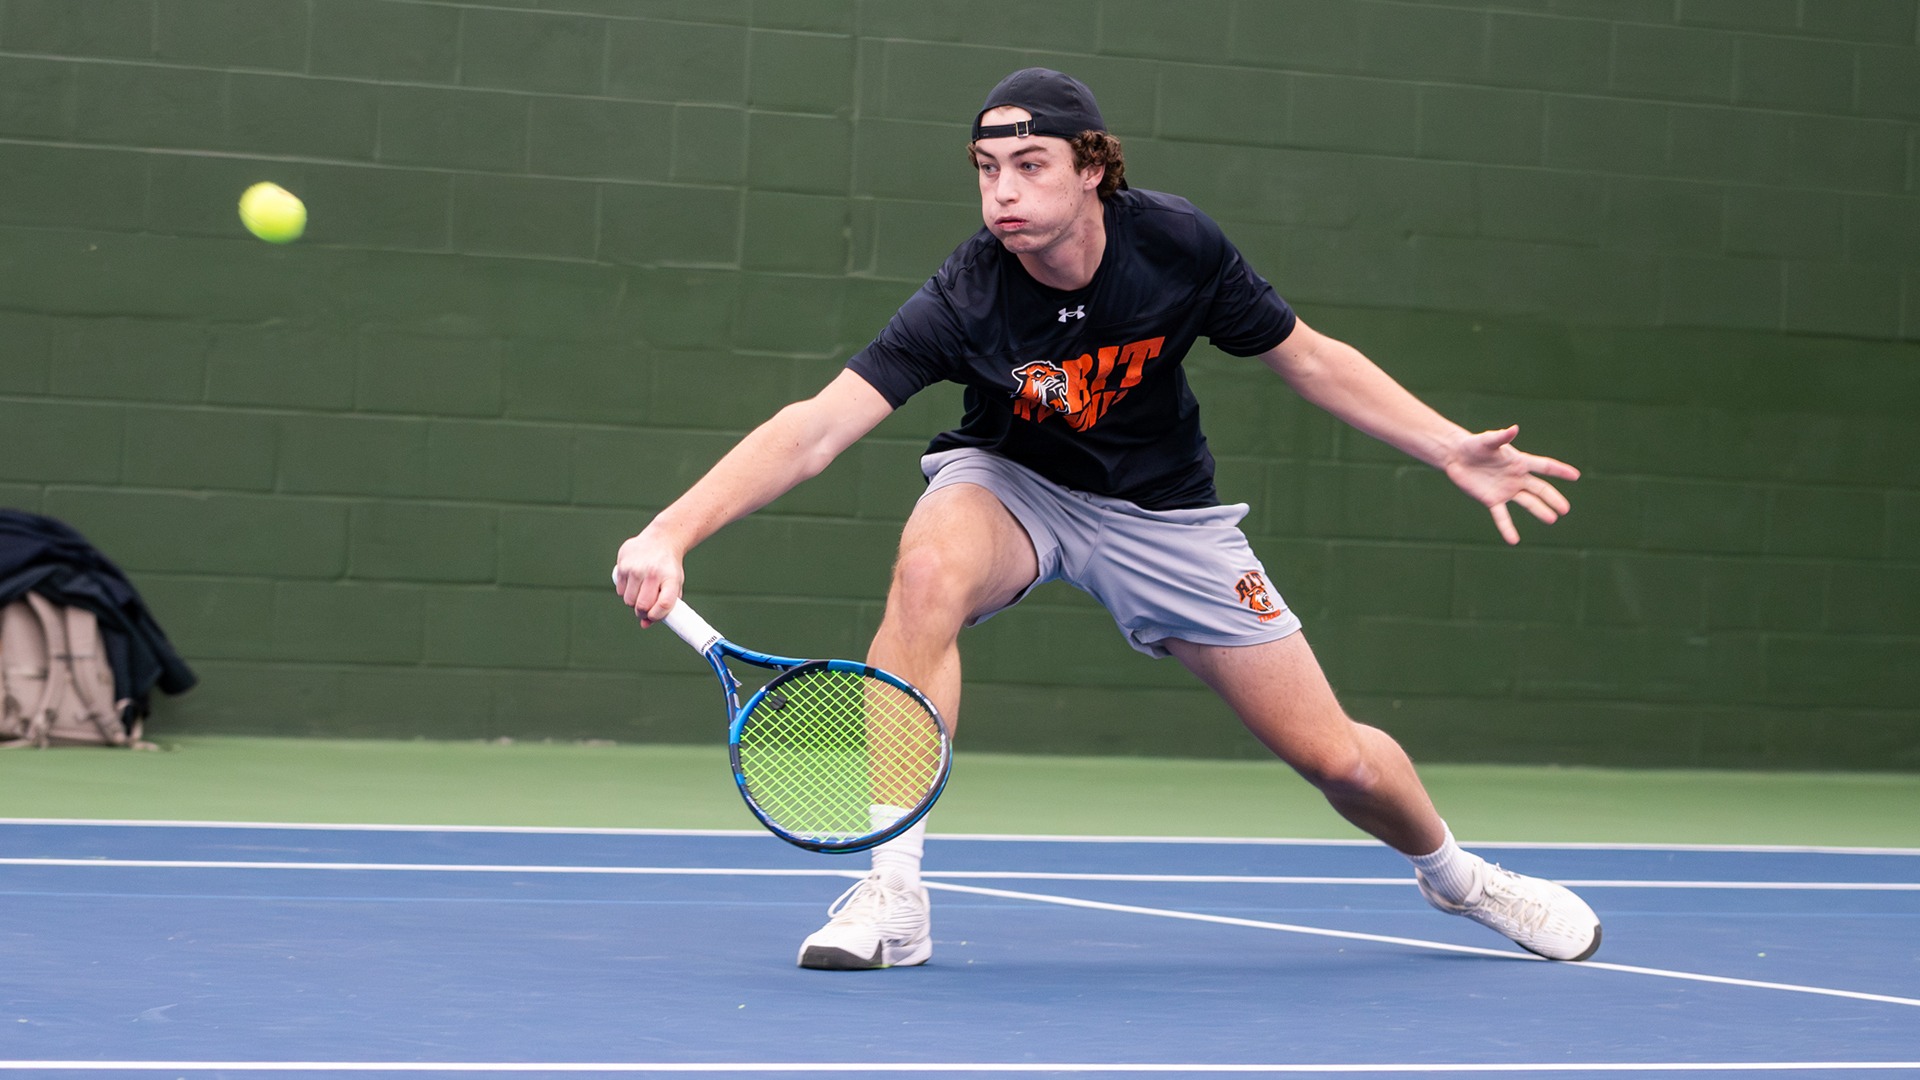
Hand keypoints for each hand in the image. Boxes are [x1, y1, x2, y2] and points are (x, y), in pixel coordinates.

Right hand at [611, 529, 686, 626]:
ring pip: (628, 600)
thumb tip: (645, 624)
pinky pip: (620, 590)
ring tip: (641, 591)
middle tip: (645, 607)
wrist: (661, 539)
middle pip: (642, 606)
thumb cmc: (669, 568)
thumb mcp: (673, 585)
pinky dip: (625, 591)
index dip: (657, 616)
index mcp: (671, 578)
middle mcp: (653, 572)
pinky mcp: (623, 565)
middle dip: (642, 612)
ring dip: (633, 602)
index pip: (663, 605)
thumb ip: (663, 606)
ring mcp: (636, 568)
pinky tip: (634, 581)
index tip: (653, 616)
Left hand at [1442, 425, 1578, 544]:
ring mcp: (1505, 490)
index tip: (1576, 476)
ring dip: (1539, 511)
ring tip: (1552, 519)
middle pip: (1540, 489)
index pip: (1544, 466)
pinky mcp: (1492, 500)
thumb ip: (1501, 437)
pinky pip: (1502, 516)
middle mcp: (1516, 478)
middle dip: (1553, 498)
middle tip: (1565, 509)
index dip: (1559, 470)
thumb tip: (1514, 429)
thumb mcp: (1487, 440)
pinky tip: (1514, 540)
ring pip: (1527, 502)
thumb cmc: (1474, 445)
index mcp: (1519, 462)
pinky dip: (1507, 528)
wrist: (1456, 456)